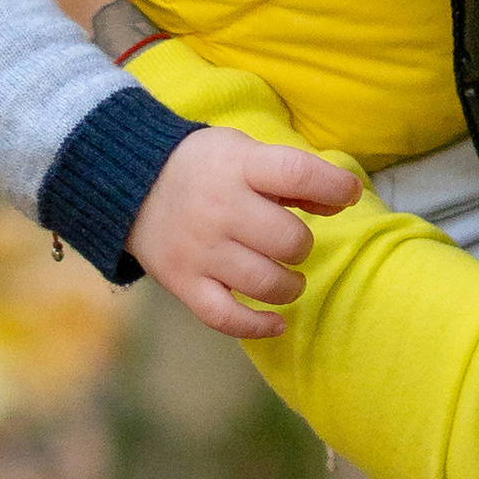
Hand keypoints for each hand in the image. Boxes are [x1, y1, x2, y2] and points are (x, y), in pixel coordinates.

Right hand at [129, 125, 360, 340]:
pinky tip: (276, 322)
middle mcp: (219, 209)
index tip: (348, 194)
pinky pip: (226, 318)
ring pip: (265, 283)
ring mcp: (200, 250)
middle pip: (287, 239)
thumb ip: (292, 176)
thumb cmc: (204, 167)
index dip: (334, 186)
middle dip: (302, 245)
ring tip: (288, 278)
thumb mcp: (245, 152)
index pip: (296, 173)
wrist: (130, 185)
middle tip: (291, 243)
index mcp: (237, 166)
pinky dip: (257, 326)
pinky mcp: (184, 283)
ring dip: (289, 286)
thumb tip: (342, 199)